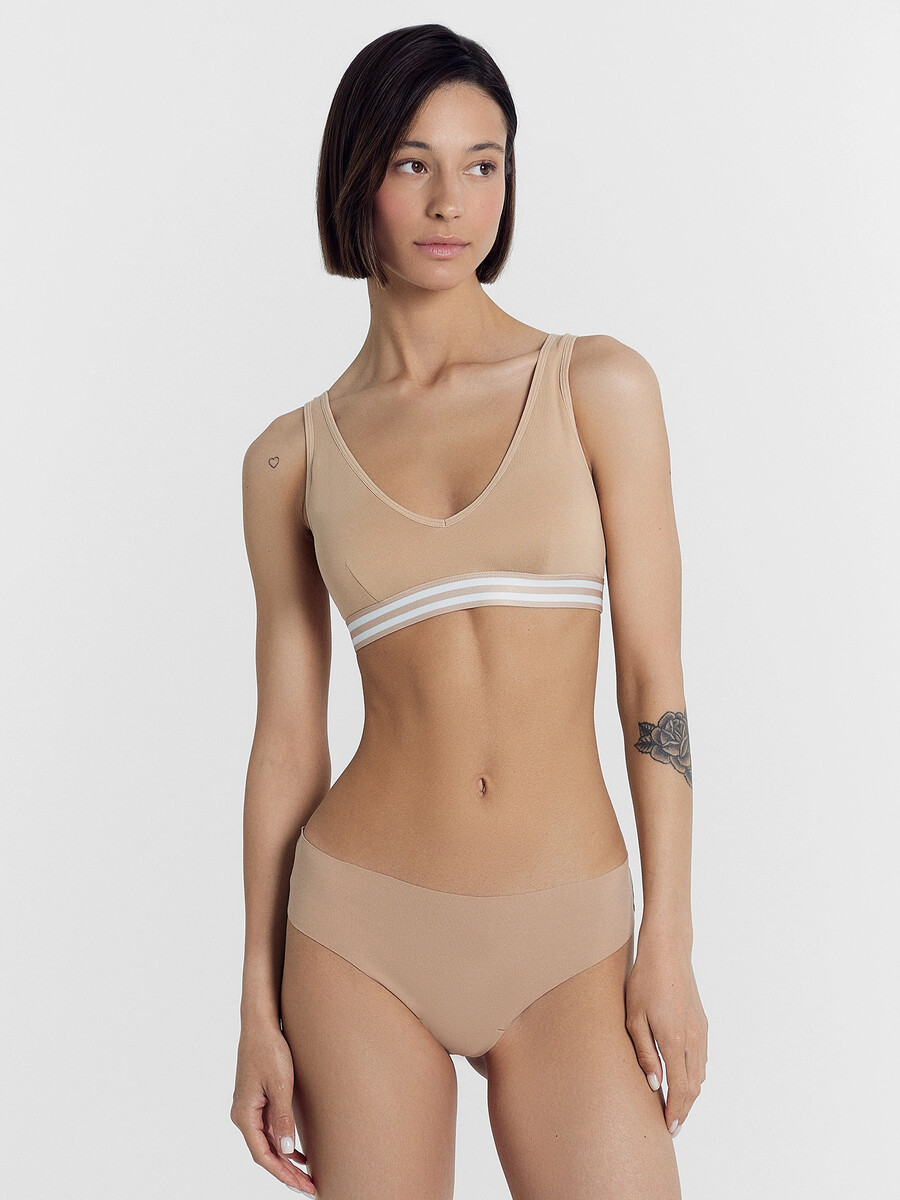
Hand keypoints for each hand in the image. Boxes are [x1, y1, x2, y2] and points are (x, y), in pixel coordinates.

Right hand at [230, 1021, 316, 1194]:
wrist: (261, 1023)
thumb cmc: (269, 1050)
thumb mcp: (280, 1085)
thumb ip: (283, 1119)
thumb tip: (287, 1152)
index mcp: (244, 1115)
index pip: (263, 1156)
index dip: (283, 1175)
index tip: (303, 1186)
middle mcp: (244, 1115)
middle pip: (265, 1153)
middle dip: (287, 1173)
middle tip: (310, 1187)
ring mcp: (250, 1108)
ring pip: (268, 1143)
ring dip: (286, 1161)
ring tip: (306, 1176)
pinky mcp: (258, 1100)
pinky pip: (270, 1130)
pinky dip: (283, 1143)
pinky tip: (298, 1153)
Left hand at [624, 936, 707, 1136]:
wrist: (668, 951)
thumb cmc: (645, 981)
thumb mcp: (634, 1017)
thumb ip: (645, 1052)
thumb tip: (654, 1084)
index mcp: (675, 1040)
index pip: (680, 1088)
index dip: (675, 1111)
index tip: (669, 1128)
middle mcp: (694, 1039)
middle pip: (694, 1087)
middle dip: (684, 1109)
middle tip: (672, 1125)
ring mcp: (701, 1031)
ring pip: (700, 1074)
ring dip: (690, 1094)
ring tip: (675, 1106)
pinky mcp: (702, 1023)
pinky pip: (702, 1059)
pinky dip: (694, 1076)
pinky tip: (683, 1078)